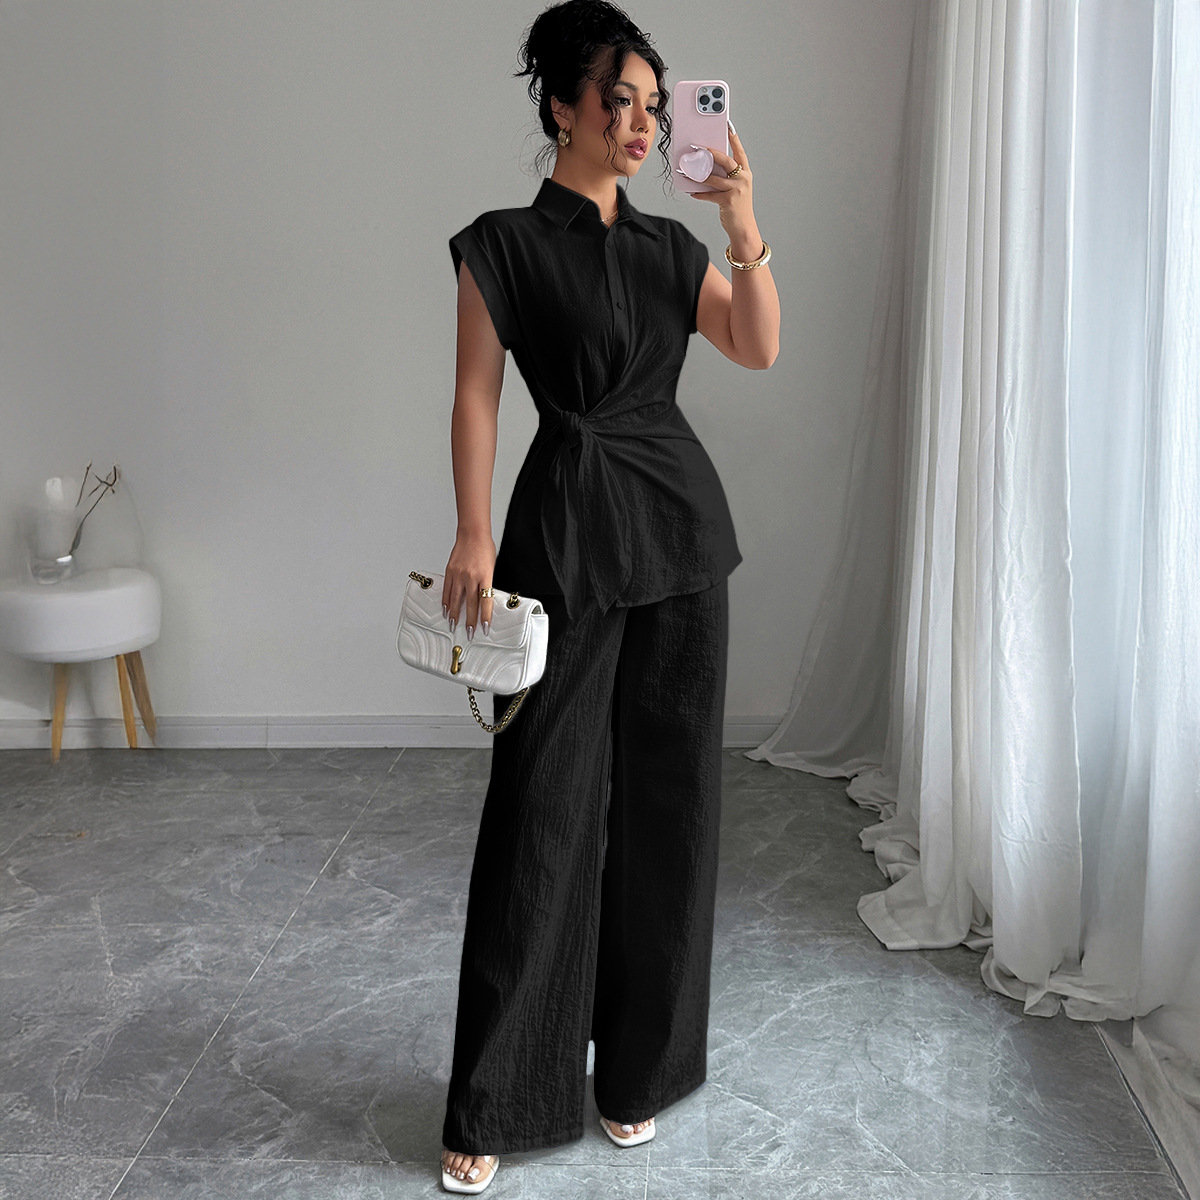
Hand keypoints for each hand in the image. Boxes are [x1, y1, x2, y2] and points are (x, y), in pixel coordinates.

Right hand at [442, 532, 495, 638]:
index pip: (485, 602)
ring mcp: (459, 574)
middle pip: (471, 604)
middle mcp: (471, 577)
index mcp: (485, 576)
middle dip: (470, 620)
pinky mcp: (450, 571)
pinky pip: (447, 590)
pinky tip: (445, 609)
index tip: (485, 627)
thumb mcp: (491, 568)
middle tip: (469, 632)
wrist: (472, 534)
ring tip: (454, 625)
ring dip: (455, 614)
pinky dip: (446, 601)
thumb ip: (486, 584)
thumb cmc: (484, 549)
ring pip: (456, 599)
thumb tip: (483, 600)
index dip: (485, 616)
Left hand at [681, 118, 756, 245]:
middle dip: (711, 152)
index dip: (733, 138)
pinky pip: (710, 194)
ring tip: (687, 171)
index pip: (739, 151)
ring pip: (714, 177)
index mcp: (745, 173)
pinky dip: (699, 193)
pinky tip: (691, 192)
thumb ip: (725, 177)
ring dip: (698, 175)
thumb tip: (706, 167)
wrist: (743, 228)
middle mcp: (743, 178)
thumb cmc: (737, 207)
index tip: (727, 126)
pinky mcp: (728, 200)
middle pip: (726, 160)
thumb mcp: (735, 189)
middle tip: (698, 147)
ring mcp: (736, 189)